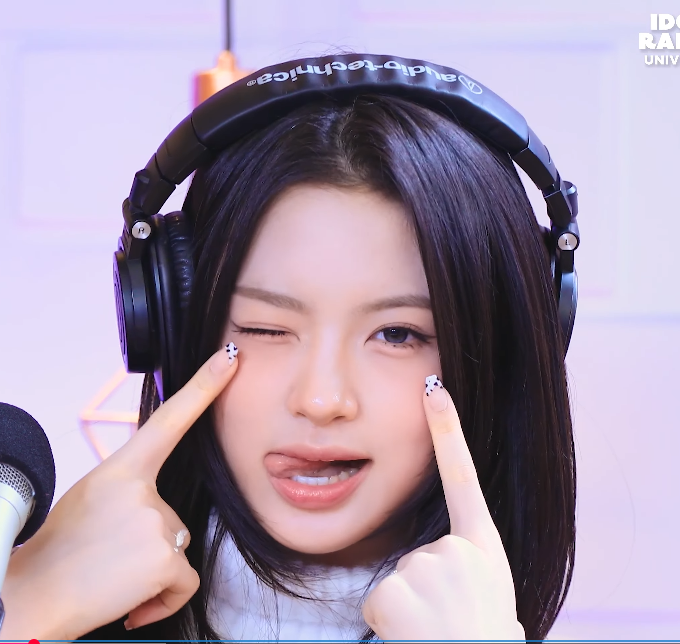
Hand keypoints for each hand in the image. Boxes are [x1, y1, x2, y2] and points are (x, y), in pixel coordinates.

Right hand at [1, 345, 238, 639]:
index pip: (170, 420)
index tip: (229, 359)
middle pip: (173, 514)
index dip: (204, 386)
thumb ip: (131, 489)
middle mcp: (143, 489)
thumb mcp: (91, 498)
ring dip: (152, 567)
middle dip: (148, 541)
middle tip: (106, 554)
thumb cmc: (61, 549)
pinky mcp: (164, 559)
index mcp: (121, 469)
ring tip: (111, 575)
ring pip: (177, 546)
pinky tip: (130, 603)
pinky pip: (184, 580)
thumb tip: (158, 512)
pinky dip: (162, 597)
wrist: (29, 598)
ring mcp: (155, 522)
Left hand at [361, 377, 525, 641]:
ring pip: (397, 577)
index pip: (464, 475)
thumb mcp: (489, 595)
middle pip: (417, 551)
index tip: (435, 387)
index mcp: (484, 548)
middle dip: (421, 587)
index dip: (448, 428)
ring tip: (434, 631)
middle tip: (445, 620)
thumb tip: (450, 566)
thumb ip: (468, 564)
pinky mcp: (396, 590)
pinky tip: (414, 636)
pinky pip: (378, 600)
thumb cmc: (481, 639)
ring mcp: (429, 567)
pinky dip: (389, 622)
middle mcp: (459, 550)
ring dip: (407, 607)